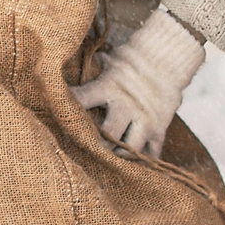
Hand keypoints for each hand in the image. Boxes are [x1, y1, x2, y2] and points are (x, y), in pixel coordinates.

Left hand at [72, 6, 205, 157]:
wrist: (167, 60)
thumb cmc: (133, 59)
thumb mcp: (111, 60)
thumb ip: (94, 68)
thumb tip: (67, 60)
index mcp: (110, 87)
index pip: (83, 98)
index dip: (68, 107)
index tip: (56, 115)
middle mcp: (126, 106)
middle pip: (108, 134)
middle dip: (95, 144)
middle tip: (85, 149)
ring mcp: (144, 119)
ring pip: (129, 148)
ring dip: (117, 155)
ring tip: (107, 158)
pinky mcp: (159, 129)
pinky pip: (151, 153)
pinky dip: (142, 161)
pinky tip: (131, 165)